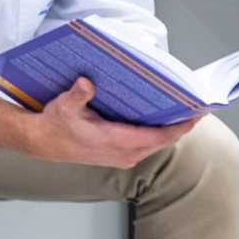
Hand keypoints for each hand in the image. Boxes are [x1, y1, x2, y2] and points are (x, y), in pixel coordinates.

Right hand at [0, 78, 196, 168]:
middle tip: (195, 106)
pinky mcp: (119, 156)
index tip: (197, 114)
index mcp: (116, 142)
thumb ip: (78, 95)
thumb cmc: (55, 125)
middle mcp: (124, 154)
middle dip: (180, 125)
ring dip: (169, 130)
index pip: (159, 137)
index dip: (181, 126)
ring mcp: (123, 157)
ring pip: (156, 145)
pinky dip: (157, 135)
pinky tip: (159, 120)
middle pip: (163, 141)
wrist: (41, 143)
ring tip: (181, 111)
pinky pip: (147, 146)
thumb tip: (86, 81)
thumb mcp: (64, 106)